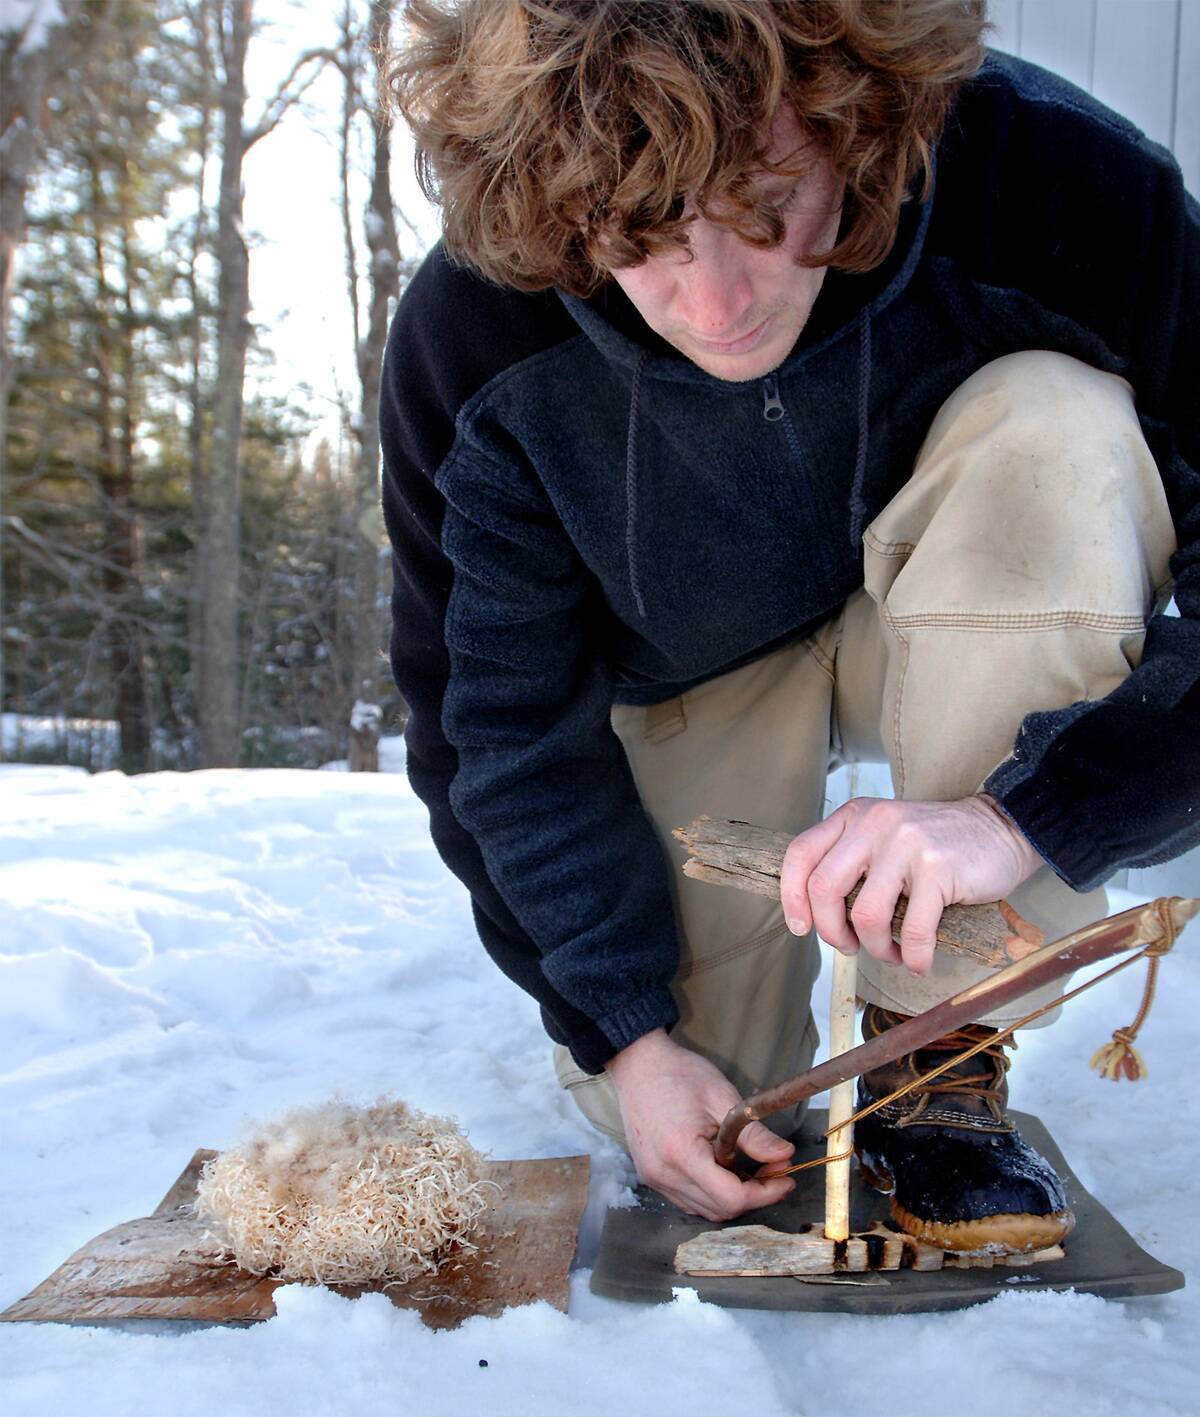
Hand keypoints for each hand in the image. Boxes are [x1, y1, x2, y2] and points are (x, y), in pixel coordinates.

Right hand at [604, 1029, 796, 1221]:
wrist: (638, 1064)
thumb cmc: (680, 1074)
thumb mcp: (723, 1098)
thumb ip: (754, 1134)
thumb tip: (785, 1155)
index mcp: (682, 1153)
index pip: (731, 1197)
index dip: (765, 1193)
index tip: (786, 1178)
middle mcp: (664, 1174)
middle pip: (720, 1209)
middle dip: (754, 1194)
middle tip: (775, 1168)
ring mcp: (655, 1179)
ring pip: (705, 1210)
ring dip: (733, 1196)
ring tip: (752, 1168)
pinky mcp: (651, 1176)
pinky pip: (689, 1200)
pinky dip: (712, 1193)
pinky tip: (725, 1170)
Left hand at [780, 794, 1041, 976]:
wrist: (1000, 828)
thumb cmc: (936, 844)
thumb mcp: (884, 835)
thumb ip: (852, 859)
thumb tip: (817, 911)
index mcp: (854, 817)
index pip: (801, 853)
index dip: (792, 896)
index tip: (801, 927)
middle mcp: (874, 824)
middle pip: (824, 887)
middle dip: (830, 930)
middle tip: (848, 946)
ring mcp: (906, 844)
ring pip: (866, 914)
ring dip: (876, 948)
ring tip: (891, 954)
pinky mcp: (938, 868)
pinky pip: (913, 929)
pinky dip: (913, 957)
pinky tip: (919, 962)